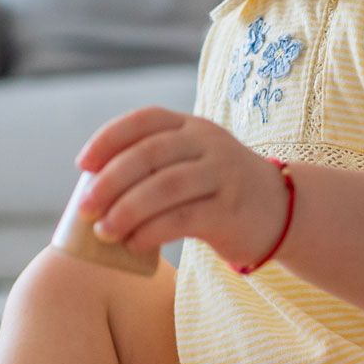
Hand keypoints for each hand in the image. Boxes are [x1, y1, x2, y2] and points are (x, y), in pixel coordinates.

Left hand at [75, 108, 287, 263]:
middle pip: (150, 154)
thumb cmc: (217, 190)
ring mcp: (223, 175)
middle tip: (85, 208)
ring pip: (165, 187)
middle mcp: (209, 143)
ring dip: (127, 210)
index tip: (82, 164)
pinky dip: (151, 231)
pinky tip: (133, 243)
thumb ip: (152, 166)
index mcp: (192, 126)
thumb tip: (90, 191)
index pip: (144, 120)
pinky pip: (183, 218)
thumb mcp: (191, 163)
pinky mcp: (231, 210)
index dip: (108, 138)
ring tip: (104, 231)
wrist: (281, 211)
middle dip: (110, 181)